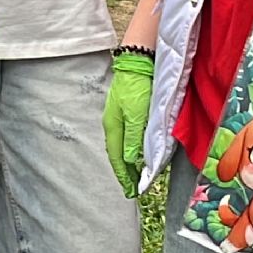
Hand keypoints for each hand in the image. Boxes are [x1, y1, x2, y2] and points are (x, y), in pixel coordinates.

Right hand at [102, 51, 153, 196]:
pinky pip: (128, 136)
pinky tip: (139, 153)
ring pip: (123, 145)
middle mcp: (113, 123)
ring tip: (137, 176)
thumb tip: (129, 160)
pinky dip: (132, 149)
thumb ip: (133, 138)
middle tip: (133, 189)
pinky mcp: (128, 110)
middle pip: (118, 153)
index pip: (116, 157)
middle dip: (125, 172)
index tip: (130, 191)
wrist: (139, 61)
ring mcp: (119, 116)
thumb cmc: (137, 87)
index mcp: (113, 126)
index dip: (123, 176)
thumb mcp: (136, 115)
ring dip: (129, 162)